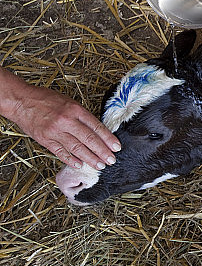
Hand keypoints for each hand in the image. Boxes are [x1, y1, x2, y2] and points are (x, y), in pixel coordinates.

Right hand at [0, 70, 119, 169]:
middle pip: (89, 139)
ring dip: (90, 158)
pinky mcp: (45, 139)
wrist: (22, 101)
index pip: (96, 126)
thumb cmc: (46, 99)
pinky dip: (70, 160)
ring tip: (100, 165)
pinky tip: (79, 165)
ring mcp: (55, 131)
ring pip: (77, 148)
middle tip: (111, 160)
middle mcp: (66, 121)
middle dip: (102, 152)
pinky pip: (60, 152)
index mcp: (75, 110)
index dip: (108, 138)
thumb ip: (82, 116)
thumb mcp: (69, 102)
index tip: (116, 147)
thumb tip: (97, 131)